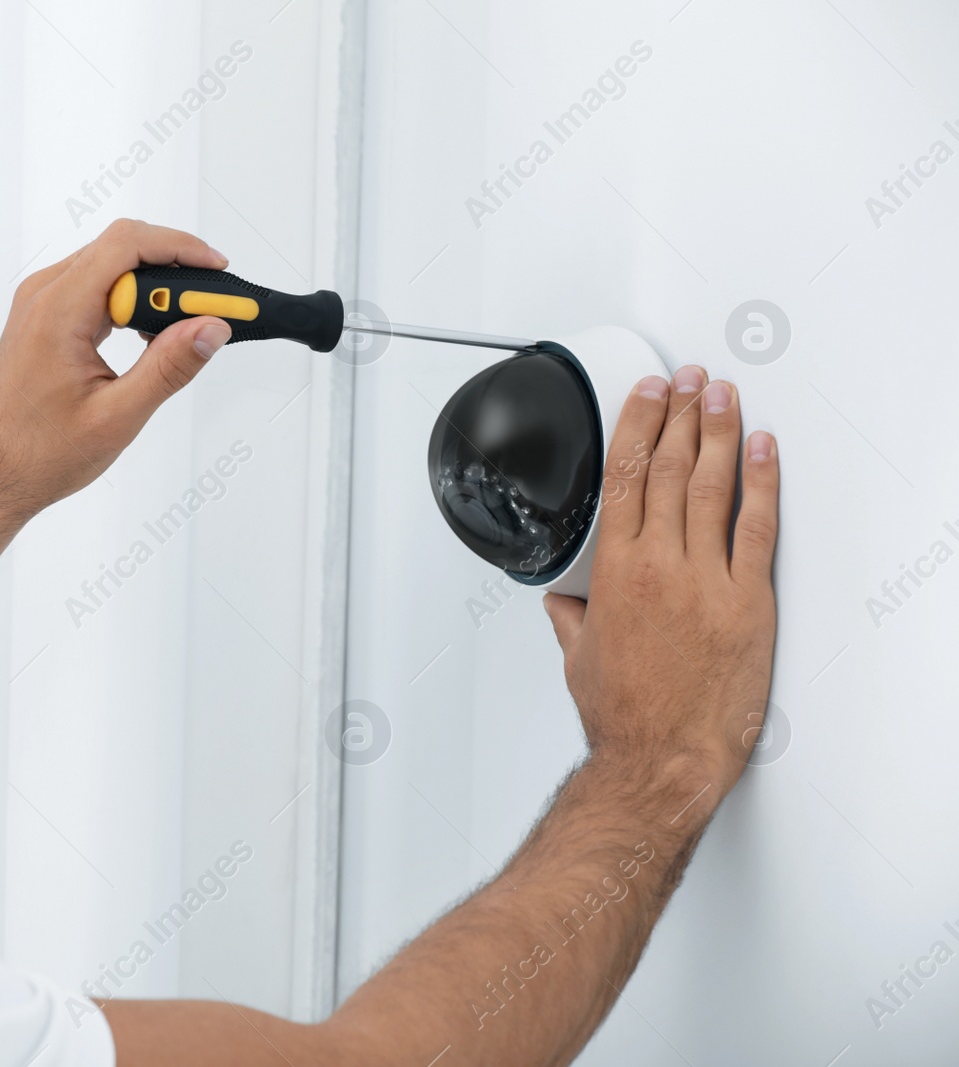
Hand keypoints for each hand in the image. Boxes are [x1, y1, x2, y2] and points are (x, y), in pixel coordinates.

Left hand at [0, 218, 232, 516]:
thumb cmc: (39, 453)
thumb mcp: (118, 415)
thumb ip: (169, 367)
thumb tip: (211, 328)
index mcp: (57, 310)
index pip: (127, 245)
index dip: (180, 247)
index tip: (215, 270)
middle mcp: (43, 295)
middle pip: (121, 248)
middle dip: (172, 267)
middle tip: (209, 305)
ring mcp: (41, 303)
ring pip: (109, 265)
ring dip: (151, 286)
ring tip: (182, 326)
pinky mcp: (45, 317)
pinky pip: (94, 286)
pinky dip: (129, 299)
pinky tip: (148, 334)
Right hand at [543, 366, 779, 799]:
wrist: (662, 759)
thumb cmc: (623, 717)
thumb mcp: (579, 658)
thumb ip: (571, 617)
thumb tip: (560, 601)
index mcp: (613, 573)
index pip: (625, 477)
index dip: (637, 426)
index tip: (647, 394)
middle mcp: (658, 566)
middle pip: (670, 469)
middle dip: (680, 415)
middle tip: (690, 379)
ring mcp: (705, 581)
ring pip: (712, 487)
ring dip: (718, 433)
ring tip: (723, 395)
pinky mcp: (748, 602)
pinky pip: (757, 528)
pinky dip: (762, 483)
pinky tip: (764, 452)